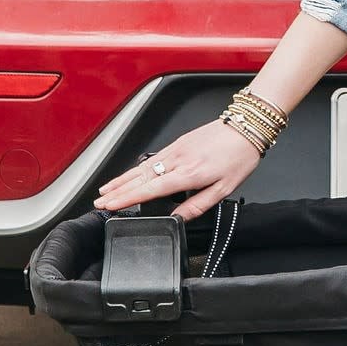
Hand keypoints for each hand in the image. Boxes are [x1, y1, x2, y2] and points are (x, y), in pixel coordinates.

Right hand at [96, 119, 267, 219]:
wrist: (246, 127)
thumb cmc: (239, 157)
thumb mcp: (224, 189)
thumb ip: (197, 206)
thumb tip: (177, 218)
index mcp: (189, 174)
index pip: (150, 190)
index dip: (127, 199)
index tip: (110, 206)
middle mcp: (177, 160)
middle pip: (139, 178)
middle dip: (117, 191)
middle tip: (99, 203)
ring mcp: (175, 150)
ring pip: (142, 167)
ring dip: (122, 179)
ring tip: (106, 191)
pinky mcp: (177, 143)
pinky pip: (151, 158)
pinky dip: (135, 169)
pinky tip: (129, 175)